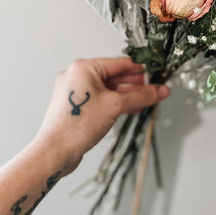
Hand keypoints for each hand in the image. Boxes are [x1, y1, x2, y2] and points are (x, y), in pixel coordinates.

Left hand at [34, 57, 169, 174]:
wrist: (55, 151)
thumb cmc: (75, 126)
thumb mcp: (116, 106)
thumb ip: (142, 96)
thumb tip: (160, 90)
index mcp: (84, 67)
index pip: (121, 63)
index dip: (141, 71)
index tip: (155, 76)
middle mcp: (77, 76)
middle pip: (115, 75)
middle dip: (135, 84)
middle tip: (152, 90)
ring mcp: (75, 91)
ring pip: (108, 88)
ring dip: (126, 95)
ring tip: (143, 102)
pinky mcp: (75, 105)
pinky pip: (100, 98)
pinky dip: (115, 102)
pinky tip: (128, 109)